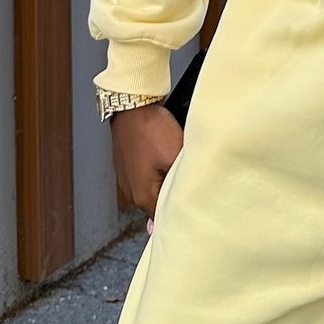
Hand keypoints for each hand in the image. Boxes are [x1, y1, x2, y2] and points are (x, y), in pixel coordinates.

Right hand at [109, 103, 183, 218]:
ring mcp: (127, 180)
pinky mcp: (128, 166)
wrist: (132, 106)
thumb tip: (189, 199)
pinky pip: (147, 176)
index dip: (184, 210)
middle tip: (190, 182)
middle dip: (175, 195)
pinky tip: (165, 159)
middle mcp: (131, 193)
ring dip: (166, 182)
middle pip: (160, 204)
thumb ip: (181, 183)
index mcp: (143, 197)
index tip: (195, 203)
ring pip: (154, 189)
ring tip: (176, 167)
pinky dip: (157, 171)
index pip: (166, 217)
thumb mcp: (174, 156)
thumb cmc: (151, 130)